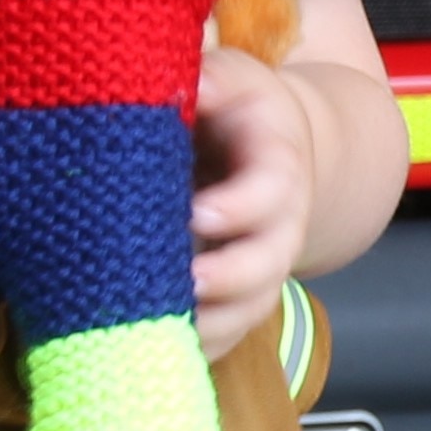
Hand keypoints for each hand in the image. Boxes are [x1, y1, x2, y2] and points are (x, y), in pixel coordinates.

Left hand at [189, 39, 316, 358]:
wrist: (272, 148)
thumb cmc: (237, 108)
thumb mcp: (229, 77)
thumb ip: (210, 75)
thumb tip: (189, 77)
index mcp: (276, 163)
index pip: (270, 188)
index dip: (239, 206)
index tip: (198, 214)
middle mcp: (279, 223)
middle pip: (268, 261)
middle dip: (229, 277)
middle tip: (184, 284)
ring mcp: (262, 265)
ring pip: (250, 307)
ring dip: (211, 325)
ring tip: (161, 333)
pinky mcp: (240, 296)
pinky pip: (227, 333)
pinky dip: (197, 348)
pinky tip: (151, 355)